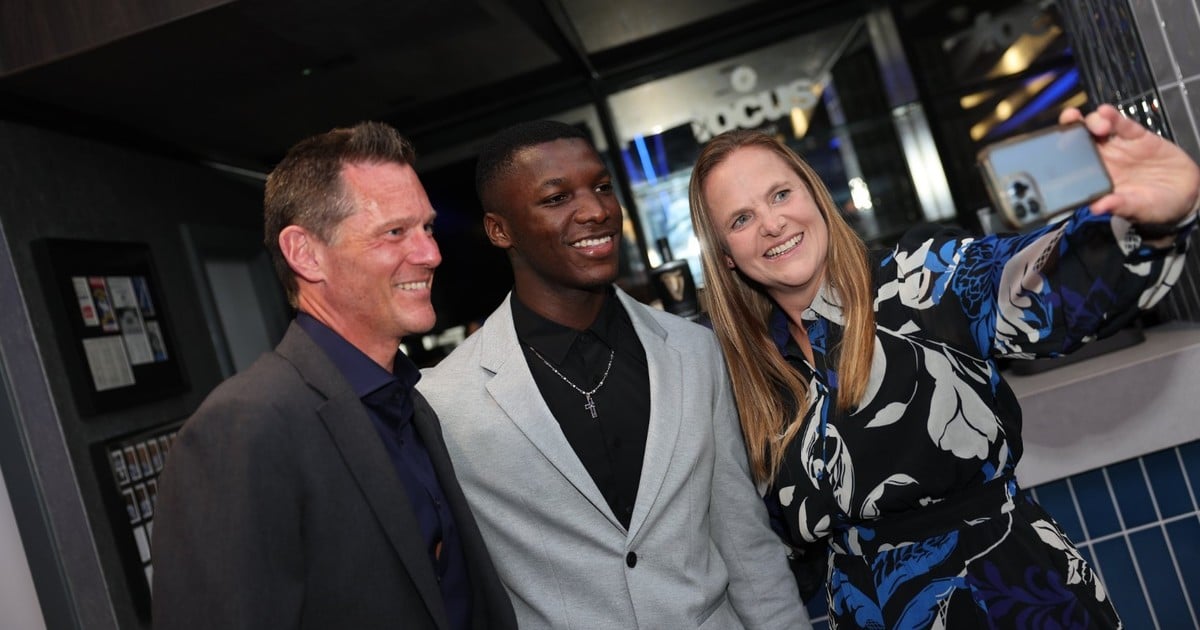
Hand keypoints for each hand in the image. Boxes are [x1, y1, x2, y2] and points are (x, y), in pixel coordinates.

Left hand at [1060, 103, 1199, 224]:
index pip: (1070, 163)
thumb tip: (1098, 208)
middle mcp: (1102, 159)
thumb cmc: (1154, 206)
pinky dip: (1114, 116)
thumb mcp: (1138, 209)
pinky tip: (1106, 112)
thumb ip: (1120, 205)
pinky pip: (1123, 124)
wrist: (1185, 196)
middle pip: (1079, 139)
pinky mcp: (1137, 136)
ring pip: (1098, 127)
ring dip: (1093, 122)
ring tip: (1100, 125)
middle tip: (1069, 121)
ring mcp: (1118, 146)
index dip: (1059, 152)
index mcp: (1094, 178)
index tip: (1051, 146)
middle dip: (1070, 128)